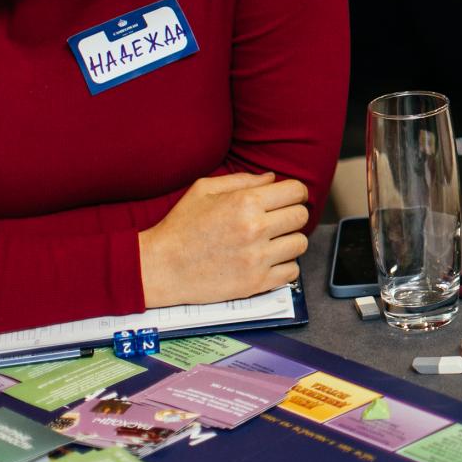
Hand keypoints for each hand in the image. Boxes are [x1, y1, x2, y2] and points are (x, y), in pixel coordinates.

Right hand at [137, 171, 308, 306]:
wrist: (159, 267)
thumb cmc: (179, 227)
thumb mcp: (204, 190)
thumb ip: (243, 180)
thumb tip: (273, 179)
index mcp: (245, 202)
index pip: (296, 191)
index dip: (295, 193)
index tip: (290, 198)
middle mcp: (255, 228)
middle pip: (301, 216)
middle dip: (292, 214)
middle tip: (279, 220)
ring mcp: (257, 258)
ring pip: (300, 243)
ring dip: (289, 241)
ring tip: (272, 241)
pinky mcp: (255, 283)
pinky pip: (292, 271)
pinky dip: (285, 266)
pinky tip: (269, 261)